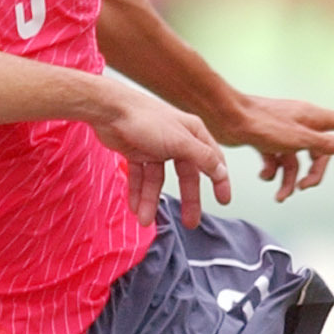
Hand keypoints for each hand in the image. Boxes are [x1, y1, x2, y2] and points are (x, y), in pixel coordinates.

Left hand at [90, 84, 231, 226]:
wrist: (110, 110)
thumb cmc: (146, 118)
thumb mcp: (180, 141)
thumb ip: (203, 158)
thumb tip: (221, 172)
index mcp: (193, 133)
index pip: (213, 160)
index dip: (220, 181)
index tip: (223, 200)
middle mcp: (176, 140)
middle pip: (186, 176)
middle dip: (187, 200)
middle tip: (189, 222)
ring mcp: (155, 147)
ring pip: (158, 180)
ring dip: (151, 200)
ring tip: (145, 220)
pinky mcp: (136, 152)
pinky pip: (140, 177)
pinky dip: (137, 192)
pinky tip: (134, 207)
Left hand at [212, 93, 333, 202]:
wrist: (225, 118)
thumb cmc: (261, 125)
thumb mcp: (296, 139)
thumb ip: (323, 144)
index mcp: (312, 118)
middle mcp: (300, 123)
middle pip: (319, 152)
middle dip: (314, 173)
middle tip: (304, 188)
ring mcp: (282, 132)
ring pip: (296, 161)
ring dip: (290, 180)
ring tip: (281, 196)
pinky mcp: (265, 139)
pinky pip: (277, 159)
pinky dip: (272, 171)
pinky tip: (264, 177)